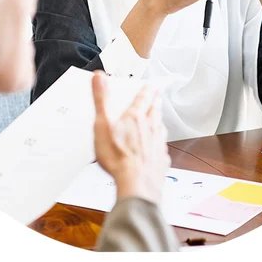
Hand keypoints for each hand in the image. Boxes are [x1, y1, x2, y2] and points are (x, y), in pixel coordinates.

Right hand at [92, 71, 170, 204]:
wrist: (136, 184)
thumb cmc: (118, 157)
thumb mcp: (103, 124)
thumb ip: (101, 99)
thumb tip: (100, 77)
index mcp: (136, 118)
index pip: (143, 99)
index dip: (146, 91)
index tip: (150, 86)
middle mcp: (150, 128)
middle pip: (155, 111)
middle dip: (156, 102)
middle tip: (158, 96)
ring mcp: (157, 144)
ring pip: (161, 128)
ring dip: (159, 120)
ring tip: (159, 117)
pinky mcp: (160, 160)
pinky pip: (161, 149)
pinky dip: (159, 144)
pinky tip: (158, 147)